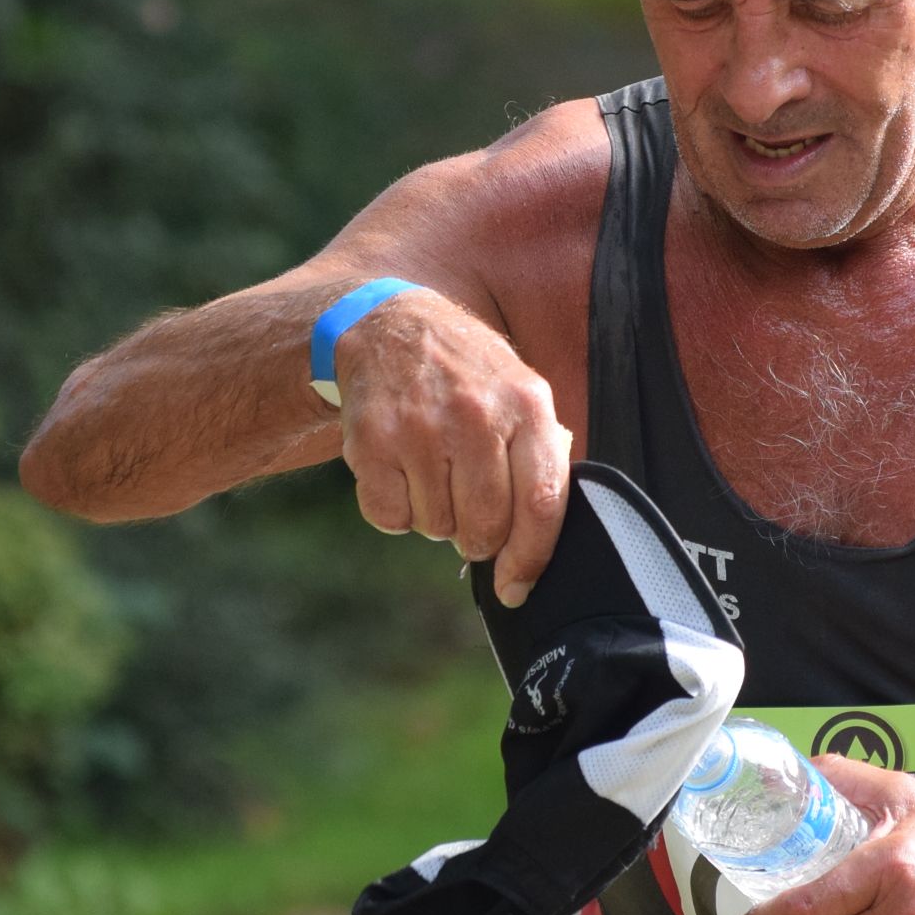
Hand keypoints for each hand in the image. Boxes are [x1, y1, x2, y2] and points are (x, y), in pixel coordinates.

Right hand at [330, 286, 570, 605]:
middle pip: (485, 526)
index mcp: (526, 404)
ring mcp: (421, 427)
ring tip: (431, 471)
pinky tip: (400, 470)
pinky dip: (395, 509)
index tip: (516, 587)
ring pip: (436, 527)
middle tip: (467, 513)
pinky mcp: (373, 441)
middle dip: (477, 538)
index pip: (541, 503)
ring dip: (434, 517)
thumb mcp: (519, 391)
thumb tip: (539, 544)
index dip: (530, 558)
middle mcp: (476, 415)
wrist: (389, 326)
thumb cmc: (466, 375)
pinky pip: (390, 517)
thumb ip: (540, 456)